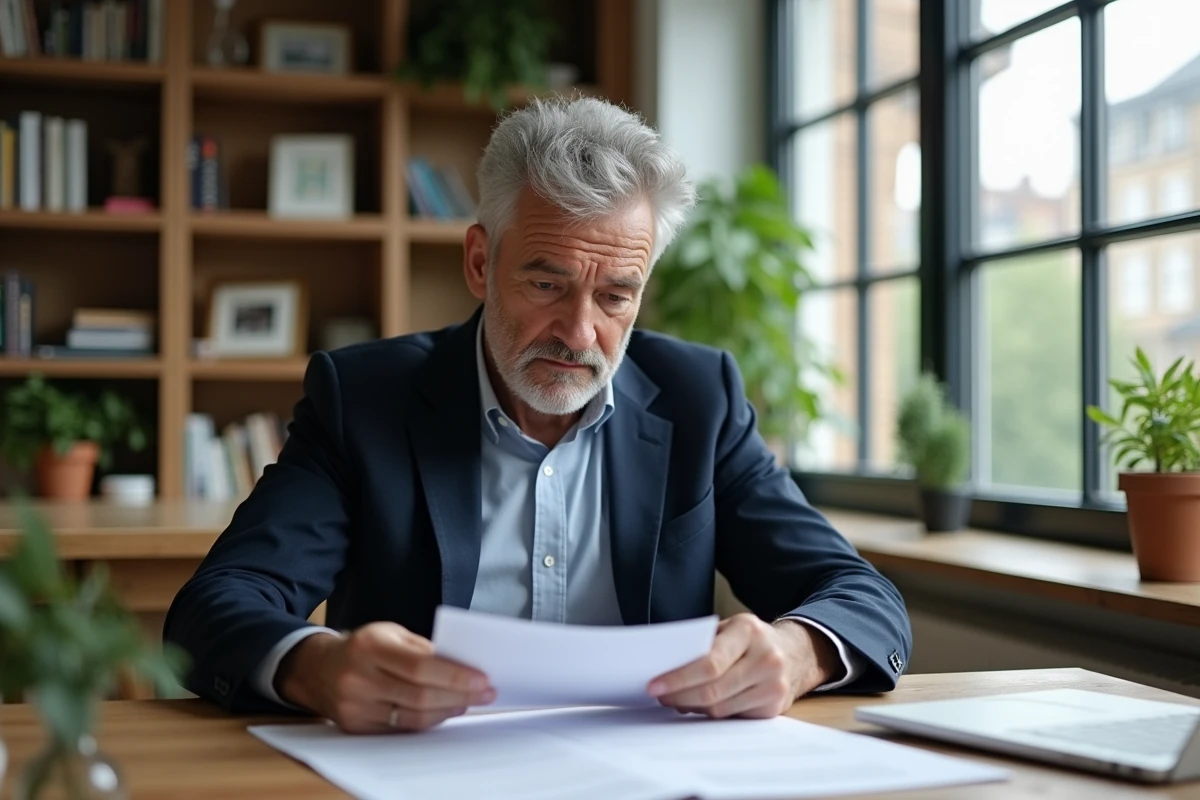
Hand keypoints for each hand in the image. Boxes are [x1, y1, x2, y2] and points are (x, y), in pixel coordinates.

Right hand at [276, 622, 495, 732]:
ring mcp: (355, 706)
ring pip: (412, 717)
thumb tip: (463, 666)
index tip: (483, 680)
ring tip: (468, 702)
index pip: (420, 666)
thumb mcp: (390, 633)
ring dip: (447, 711)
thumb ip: (422, 648)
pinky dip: (428, 720)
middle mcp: (359, 677)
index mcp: (370, 646)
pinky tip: (444, 711)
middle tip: (485, 694)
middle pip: (419, 695)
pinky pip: (401, 729)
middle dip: (459, 696)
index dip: (455, 676)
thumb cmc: (363, 646)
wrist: (317, 668)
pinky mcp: (355, 726)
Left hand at [647, 614, 839, 718]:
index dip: (678, 678)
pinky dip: (711, 713)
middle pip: (713, 689)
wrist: (795, 652)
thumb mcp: (730, 628)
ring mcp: (773, 685)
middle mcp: (766, 658)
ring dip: (692, 707)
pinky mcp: (774, 707)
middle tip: (660, 696)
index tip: (654, 685)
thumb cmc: (751, 639)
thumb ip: (703, 644)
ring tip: (675, 700)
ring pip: (720, 708)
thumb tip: (666, 669)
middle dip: (679, 696)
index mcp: (749, 631)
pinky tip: (699, 705)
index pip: (710, 662)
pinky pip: (732, 717)